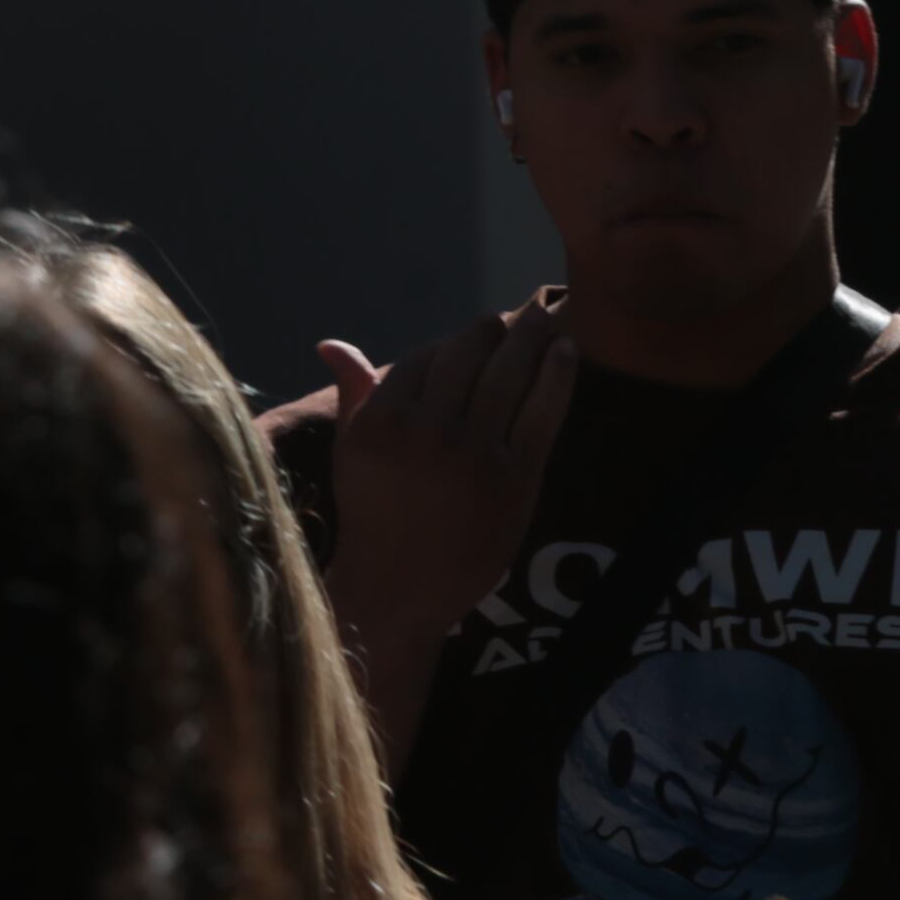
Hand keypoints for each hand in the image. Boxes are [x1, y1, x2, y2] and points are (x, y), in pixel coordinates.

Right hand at [317, 296, 575, 681]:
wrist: (402, 586)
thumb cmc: (376, 516)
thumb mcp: (355, 451)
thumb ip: (355, 394)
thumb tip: (332, 345)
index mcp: (384, 417)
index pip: (424, 359)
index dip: (454, 343)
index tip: (476, 332)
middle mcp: (426, 428)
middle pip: (468, 358)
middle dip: (496, 329)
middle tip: (520, 313)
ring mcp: (472, 452)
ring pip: (507, 376)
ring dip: (531, 339)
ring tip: (546, 318)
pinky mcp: (513, 477)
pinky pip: (541, 412)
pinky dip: (557, 377)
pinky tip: (567, 352)